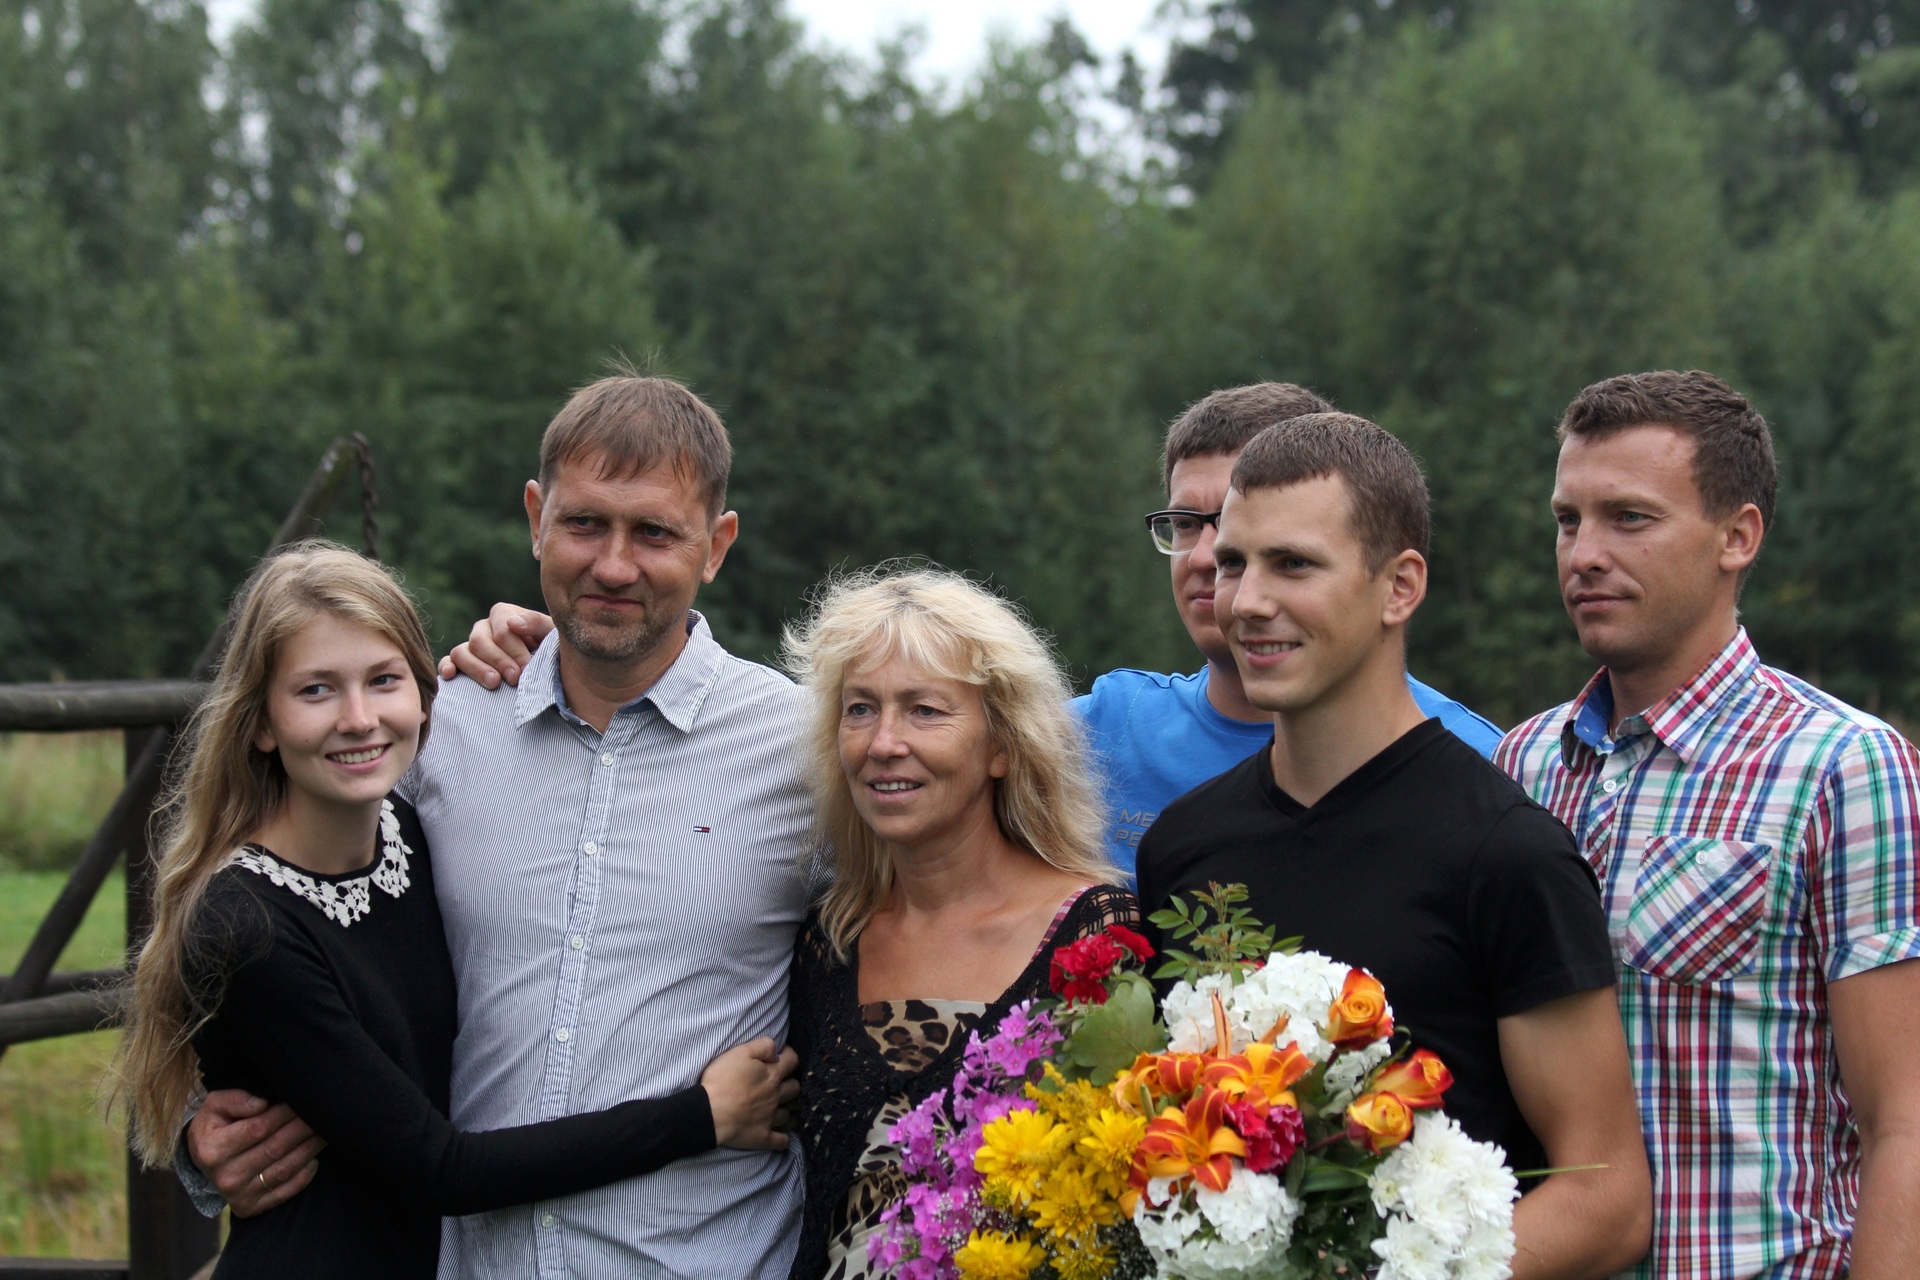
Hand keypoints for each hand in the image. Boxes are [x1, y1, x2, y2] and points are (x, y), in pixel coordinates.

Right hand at [187, 1089, 324, 1217]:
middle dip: (302, 1128)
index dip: (283, 1113)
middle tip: (321, 1112)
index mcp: (213, 1149)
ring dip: (309, 1149)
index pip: (257, 1129)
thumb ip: (235, 1099)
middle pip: (275, 1149)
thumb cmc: (215, 1124)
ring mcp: (238, 1195)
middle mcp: (225, 1176)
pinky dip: (304, 1176)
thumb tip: (261, 1104)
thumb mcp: (214, 1105)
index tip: (299, 1100)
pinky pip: (284, 1192)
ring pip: (284, 1170)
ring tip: (323, 1131)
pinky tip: (314, 1159)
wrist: (203, 1158)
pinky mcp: (249, 1207)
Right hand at [436, 603, 553, 686]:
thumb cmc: (550, 649)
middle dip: (498, 661)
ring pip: (461, 652)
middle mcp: (483, 628)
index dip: (514, 650)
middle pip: (480, 641)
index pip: (502, 629)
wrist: (546, 669)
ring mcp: (470, 646)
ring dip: (476, 668)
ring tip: (494, 683)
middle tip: (515, 678)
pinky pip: (447, 662)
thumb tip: (513, 623)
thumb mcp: (551, 633)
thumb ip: (536, 622)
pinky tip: (450, 676)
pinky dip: (446, 667)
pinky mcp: (460, 664)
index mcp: (503, 615)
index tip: (526, 667)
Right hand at [699, 1037, 799, 1150]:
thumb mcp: (739, 1052)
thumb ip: (762, 1047)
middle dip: (791, 1084)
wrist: (709, 1111)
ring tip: (784, 1108)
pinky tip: (782, 1136)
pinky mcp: (763, 1137)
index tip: (785, 1056)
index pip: (792, 1061)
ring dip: (789, 1110)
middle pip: (795, 1088)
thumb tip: (776, 1051)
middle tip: (783, 1084)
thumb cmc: (721, 1080)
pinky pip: (781, 1141)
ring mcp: (771, 1118)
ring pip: (789, 1115)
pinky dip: (784, 1139)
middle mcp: (775, 1096)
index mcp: (771, 1075)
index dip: (791, 1056)